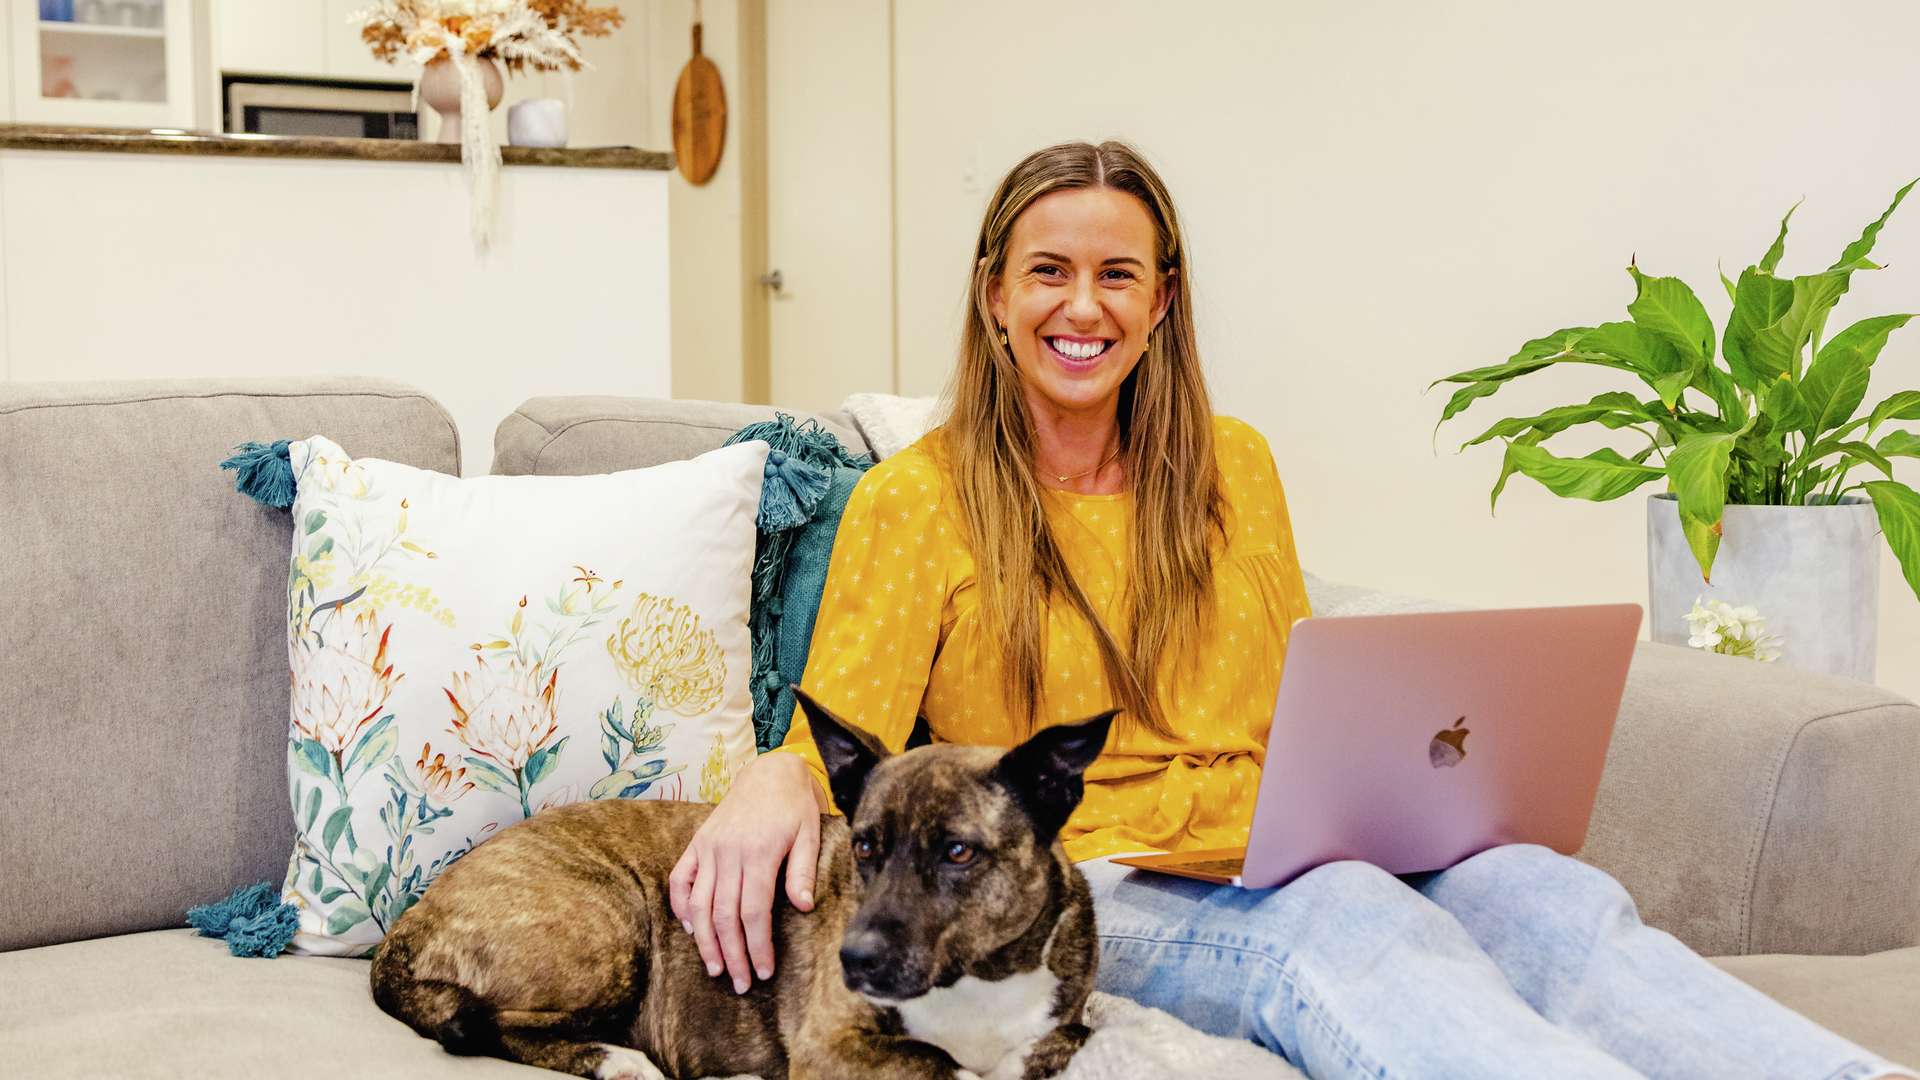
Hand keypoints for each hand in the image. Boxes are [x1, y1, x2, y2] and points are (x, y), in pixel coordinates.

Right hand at [669, 751, 825, 992]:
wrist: (770, 771)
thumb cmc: (795, 806)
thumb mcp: (810, 833)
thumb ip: (803, 870)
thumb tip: (804, 906)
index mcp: (758, 852)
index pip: (753, 912)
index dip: (757, 946)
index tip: (765, 971)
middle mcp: (728, 853)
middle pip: (725, 916)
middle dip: (733, 955)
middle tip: (741, 984)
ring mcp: (709, 848)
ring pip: (699, 905)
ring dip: (706, 942)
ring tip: (715, 969)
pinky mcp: (697, 843)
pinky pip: (680, 880)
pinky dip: (681, 907)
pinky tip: (691, 931)